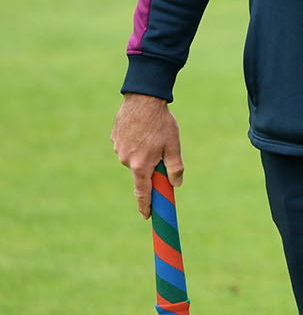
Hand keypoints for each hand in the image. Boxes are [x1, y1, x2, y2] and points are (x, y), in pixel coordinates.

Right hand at [111, 93, 183, 218]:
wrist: (143, 99)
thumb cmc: (161, 123)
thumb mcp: (173, 145)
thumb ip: (175, 167)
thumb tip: (176, 184)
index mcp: (141, 165)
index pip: (142, 193)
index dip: (145, 206)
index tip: (147, 216)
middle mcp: (126, 160)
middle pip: (141, 171)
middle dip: (151, 165)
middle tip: (161, 149)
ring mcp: (118, 149)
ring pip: (134, 157)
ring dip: (143, 152)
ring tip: (152, 134)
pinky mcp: (115, 138)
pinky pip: (127, 146)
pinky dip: (135, 142)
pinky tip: (143, 130)